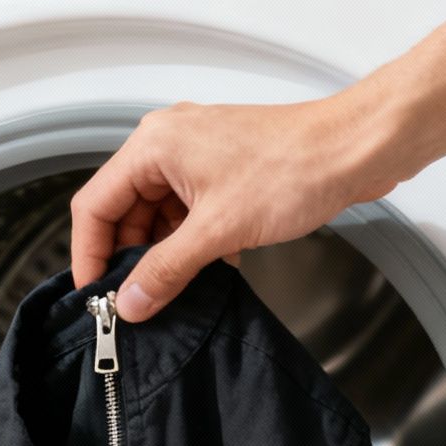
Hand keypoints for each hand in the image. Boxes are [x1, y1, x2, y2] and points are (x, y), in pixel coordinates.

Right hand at [69, 94, 395, 321]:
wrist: (356, 149)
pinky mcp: (223, 170)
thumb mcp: (218, 230)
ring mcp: (197, 156)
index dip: (90, 255)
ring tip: (177, 287)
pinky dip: (193, 242)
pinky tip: (212, 267)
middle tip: (137, 301)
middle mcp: (168, 144)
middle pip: (125, 211)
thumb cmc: (297, 165)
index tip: (95, 294)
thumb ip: (166, 270)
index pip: (95, 205)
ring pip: (158, 215)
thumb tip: (132, 300)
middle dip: (131, 258)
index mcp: (154, 145)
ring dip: (165, 253)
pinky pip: (188, 212)